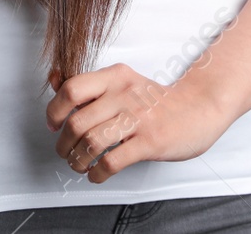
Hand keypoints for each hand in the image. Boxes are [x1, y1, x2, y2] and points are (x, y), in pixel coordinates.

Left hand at [45, 63, 230, 182]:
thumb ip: (90, 85)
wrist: (198, 109)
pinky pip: (112, 162)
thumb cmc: (155, 101)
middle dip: (64, 144)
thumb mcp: (123, 83)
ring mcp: (139, 118)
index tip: (53, 124)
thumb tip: (53, 80)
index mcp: (116, 76)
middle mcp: (125, 94)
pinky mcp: (150, 142)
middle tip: (65, 151)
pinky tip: (97, 173)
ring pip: (91, 143)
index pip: (72, 89)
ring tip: (79, 164)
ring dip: (77, 160)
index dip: (55, 111)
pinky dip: (97, 173)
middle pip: (77, 122)